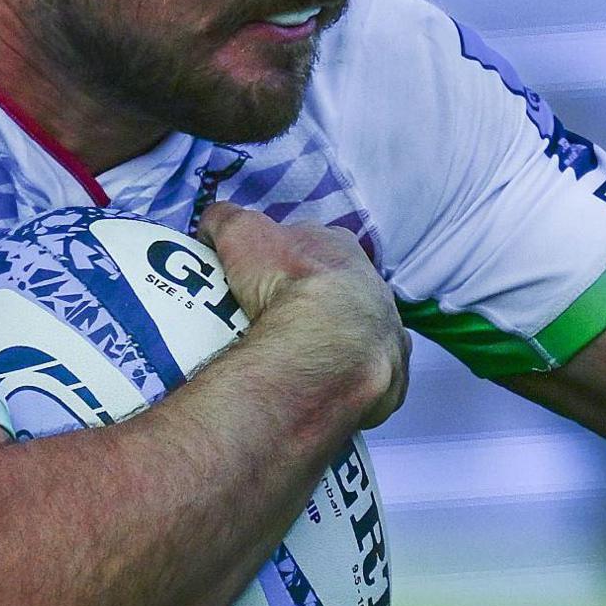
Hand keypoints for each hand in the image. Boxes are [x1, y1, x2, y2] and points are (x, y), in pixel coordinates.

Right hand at [201, 203, 407, 426]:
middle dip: (318, 299)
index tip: (268, 276)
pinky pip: (367, 374)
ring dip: (336, 339)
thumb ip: (225, 220)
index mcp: (341, 248)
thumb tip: (212, 225)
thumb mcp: (241, 232)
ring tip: (297, 358)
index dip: (293, 257)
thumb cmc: (285, 280)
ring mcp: (388, 331)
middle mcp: (373, 285)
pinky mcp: (393, 375)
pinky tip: (320, 385)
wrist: (326, 343)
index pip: (318, 244)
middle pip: (342, 287)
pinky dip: (346, 377)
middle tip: (281, 319)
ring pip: (359, 332)